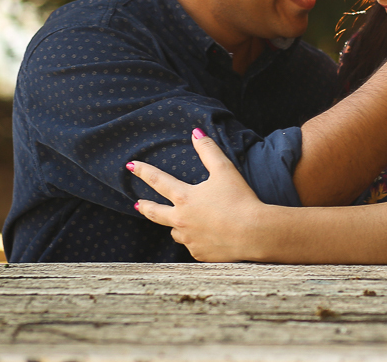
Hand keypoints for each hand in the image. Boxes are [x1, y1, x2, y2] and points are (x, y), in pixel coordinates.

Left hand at [129, 129, 266, 261]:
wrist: (254, 233)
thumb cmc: (240, 200)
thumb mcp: (225, 170)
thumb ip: (208, 150)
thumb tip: (196, 132)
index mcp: (185, 198)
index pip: (158, 181)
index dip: (144, 171)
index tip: (131, 166)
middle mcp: (181, 220)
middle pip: (155, 213)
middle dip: (145, 206)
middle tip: (138, 204)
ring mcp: (189, 240)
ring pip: (175, 232)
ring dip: (176, 225)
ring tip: (182, 222)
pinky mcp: (200, 254)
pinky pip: (192, 245)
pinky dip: (196, 239)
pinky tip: (207, 237)